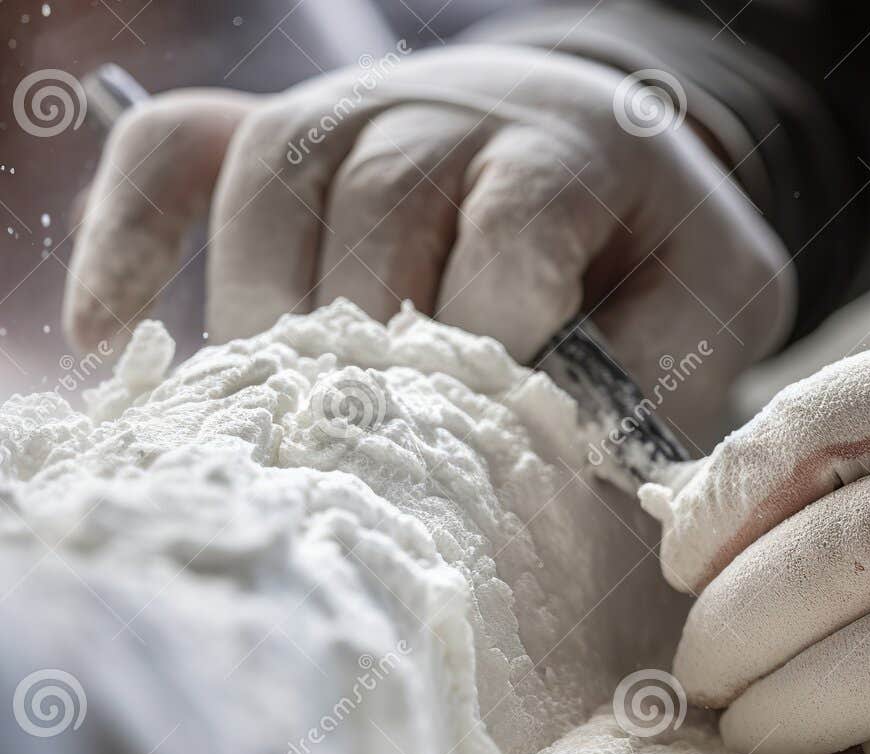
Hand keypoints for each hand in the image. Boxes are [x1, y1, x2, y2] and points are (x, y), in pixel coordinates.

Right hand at [64, 45, 793, 442]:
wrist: (609, 146)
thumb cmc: (656, 253)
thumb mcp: (709, 308)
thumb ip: (659, 381)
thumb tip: (583, 480)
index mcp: (572, 150)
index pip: (509, 234)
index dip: (491, 344)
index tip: (479, 441)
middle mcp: (448, 110)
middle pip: (376, 207)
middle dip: (371, 343)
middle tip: (368, 455)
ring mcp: (349, 107)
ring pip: (270, 183)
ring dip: (259, 309)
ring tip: (265, 423)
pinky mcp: (274, 125)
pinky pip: (173, 153)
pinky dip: (128, 234)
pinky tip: (110, 336)